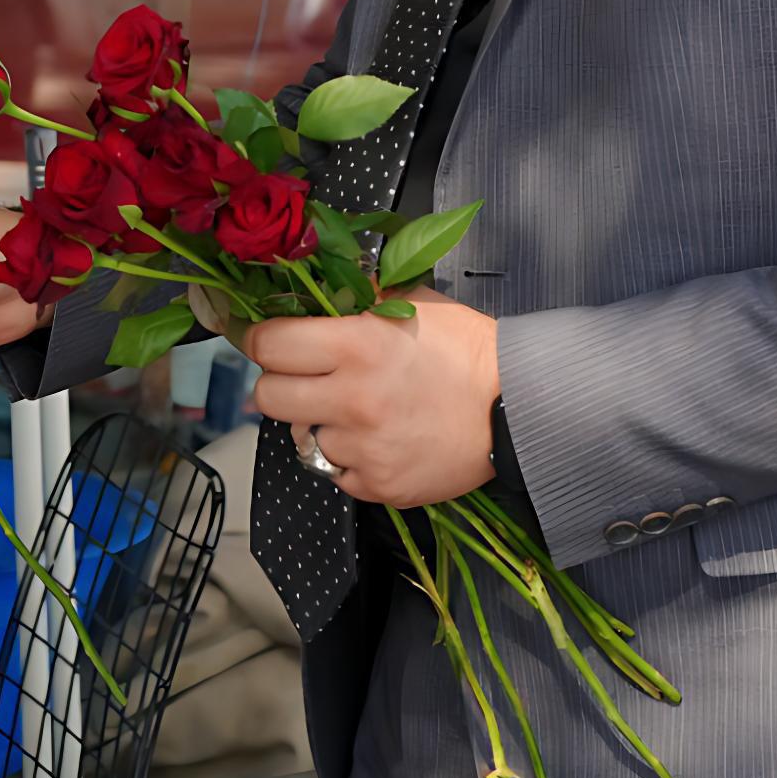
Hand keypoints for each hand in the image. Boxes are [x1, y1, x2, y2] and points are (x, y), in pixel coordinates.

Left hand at [247, 294, 499, 509]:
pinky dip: (349, 458)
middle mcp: (351, 399)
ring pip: (303, 436)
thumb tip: (310, 292)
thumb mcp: (412, 302)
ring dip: (321, 422)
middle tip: (305, 377)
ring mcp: (363, 448)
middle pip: (267, 396)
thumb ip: (356, 297)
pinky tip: (380, 439)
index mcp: (355, 344)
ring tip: (360, 409)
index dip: (259, 338)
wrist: (516, 409)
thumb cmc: (466, 349)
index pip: (267, 344)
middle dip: (280, 383)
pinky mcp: (378, 486)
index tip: (266, 339)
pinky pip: (336, 472)